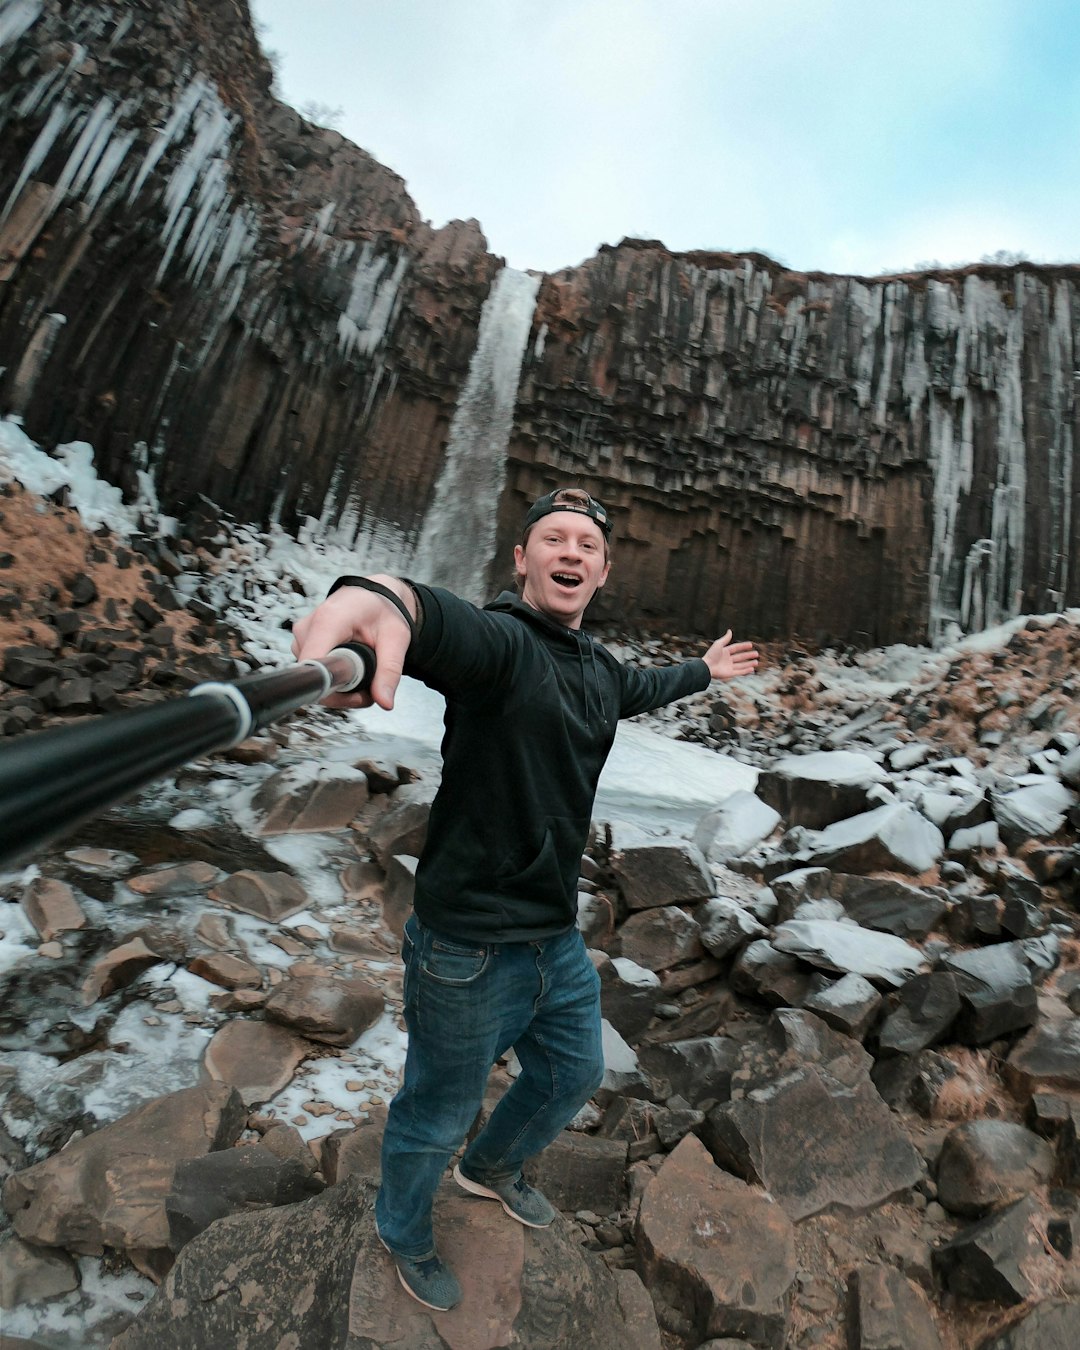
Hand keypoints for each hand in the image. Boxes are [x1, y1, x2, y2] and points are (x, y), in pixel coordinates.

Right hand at [290, 574, 414, 709]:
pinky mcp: (303, 643)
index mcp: (329, 620)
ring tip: (364, 674)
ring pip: (315, 678)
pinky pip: (315, 671)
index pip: (314, 664)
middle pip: (316, 677)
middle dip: (344, 691)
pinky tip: (352, 670)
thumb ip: (390, 671)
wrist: (375, 595)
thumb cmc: (383, 609)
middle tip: (371, 685)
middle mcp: (308, 628)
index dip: (331, 687)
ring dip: (341, 686)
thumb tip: (385, 703)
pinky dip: (334, 678)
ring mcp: (302, 636)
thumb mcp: (396, 638)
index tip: (355, 694)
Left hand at [702, 630, 758, 681]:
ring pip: (741, 665)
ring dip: (749, 663)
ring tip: (756, 662)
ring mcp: (729, 667)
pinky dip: (746, 671)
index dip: (743, 646)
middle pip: (740, 657)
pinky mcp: (729, 674)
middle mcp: (727, 659)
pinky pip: (739, 672)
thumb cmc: (711, 655)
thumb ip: (725, 638)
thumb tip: (730, 630)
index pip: (736, 648)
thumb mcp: (718, 644)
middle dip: (748, 655)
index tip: (751, 644)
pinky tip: (752, 669)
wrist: (706, 667)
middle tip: (757, 653)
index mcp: (724, 652)